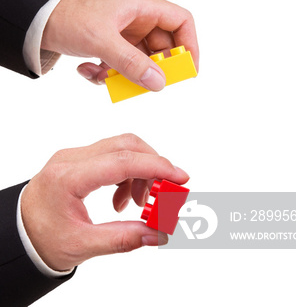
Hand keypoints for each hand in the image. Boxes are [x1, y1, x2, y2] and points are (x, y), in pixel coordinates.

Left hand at [21, 134, 188, 270]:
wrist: (18, 233)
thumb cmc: (43, 238)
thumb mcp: (82, 245)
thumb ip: (123, 238)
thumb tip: (158, 234)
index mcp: (68, 177)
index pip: (121, 161)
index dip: (156, 167)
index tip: (180, 178)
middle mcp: (71, 158)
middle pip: (125, 145)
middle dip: (153, 166)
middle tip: (168, 192)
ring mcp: (74, 155)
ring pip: (121, 148)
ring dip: (140, 172)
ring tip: (140, 205)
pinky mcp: (78, 158)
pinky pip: (112, 155)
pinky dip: (127, 173)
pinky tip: (124, 201)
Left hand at [41, 0, 198, 89]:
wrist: (35, 16)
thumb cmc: (69, 16)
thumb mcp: (101, 41)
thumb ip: (132, 63)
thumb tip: (159, 83)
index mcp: (140, 5)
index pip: (180, 20)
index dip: (190, 45)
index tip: (187, 71)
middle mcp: (135, 15)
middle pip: (161, 44)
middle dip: (152, 68)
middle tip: (144, 86)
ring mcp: (121, 29)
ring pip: (139, 58)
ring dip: (125, 74)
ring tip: (104, 78)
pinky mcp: (107, 41)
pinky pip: (119, 62)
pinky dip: (107, 73)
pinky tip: (88, 71)